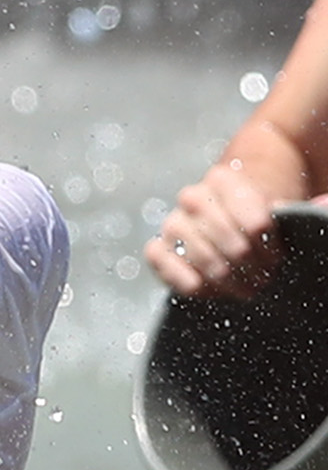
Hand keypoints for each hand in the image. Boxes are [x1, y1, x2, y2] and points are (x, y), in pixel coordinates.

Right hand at [145, 161, 286, 299]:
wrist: (228, 217)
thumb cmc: (259, 215)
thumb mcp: (280, 208)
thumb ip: (298, 210)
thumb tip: (321, 206)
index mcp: (224, 180)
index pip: (256, 223)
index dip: (270, 248)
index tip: (278, 258)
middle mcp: (193, 197)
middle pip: (232, 245)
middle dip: (252, 268)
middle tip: (264, 279)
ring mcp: (173, 222)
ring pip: (203, 258)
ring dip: (228, 280)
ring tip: (245, 288)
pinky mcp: (158, 247)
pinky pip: (163, 264)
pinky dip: (186, 280)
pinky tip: (207, 288)